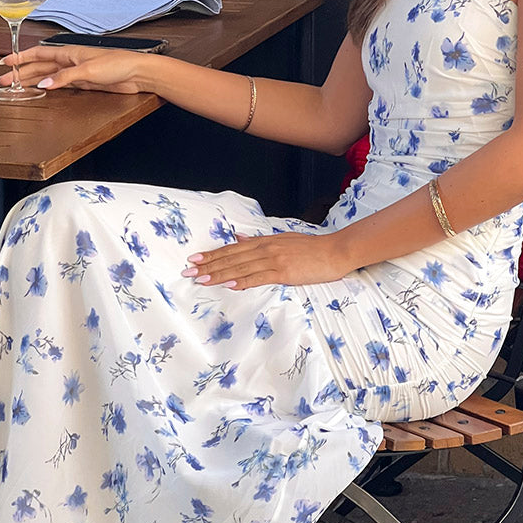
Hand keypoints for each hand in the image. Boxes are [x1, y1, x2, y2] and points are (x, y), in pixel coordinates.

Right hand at [0, 45, 147, 94]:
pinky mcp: (83, 83)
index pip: (38, 54)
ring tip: (15, 86)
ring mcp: (75, 72)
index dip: (20, 58)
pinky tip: (39, 90)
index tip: (5, 62)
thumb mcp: (87, 70)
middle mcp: (69, 61)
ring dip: (30, 80)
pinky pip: (59, 84)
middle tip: (2, 80)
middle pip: (38, 66)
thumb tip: (43, 83)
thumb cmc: (118, 64)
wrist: (136, 73)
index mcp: (68, 52)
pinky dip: (47, 87)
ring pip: (47, 75)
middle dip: (20, 72)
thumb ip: (64, 77)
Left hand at [181, 232, 351, 289]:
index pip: (232, 248)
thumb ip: (259, 240)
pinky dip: (241, 281)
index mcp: (264, 241)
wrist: (335, 251)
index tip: (194, 259)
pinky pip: (258, 277)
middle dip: (208, 265)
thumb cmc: (312, 248)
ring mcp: (274, 260)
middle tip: (187, 271)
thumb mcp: (282, 239)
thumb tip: (239, 237)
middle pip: (231, 257)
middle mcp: (265, 248)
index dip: (212, 254)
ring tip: (200, 279)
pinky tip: (228, 284)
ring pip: (240, 268)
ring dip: (218, 274)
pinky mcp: (284, 272)